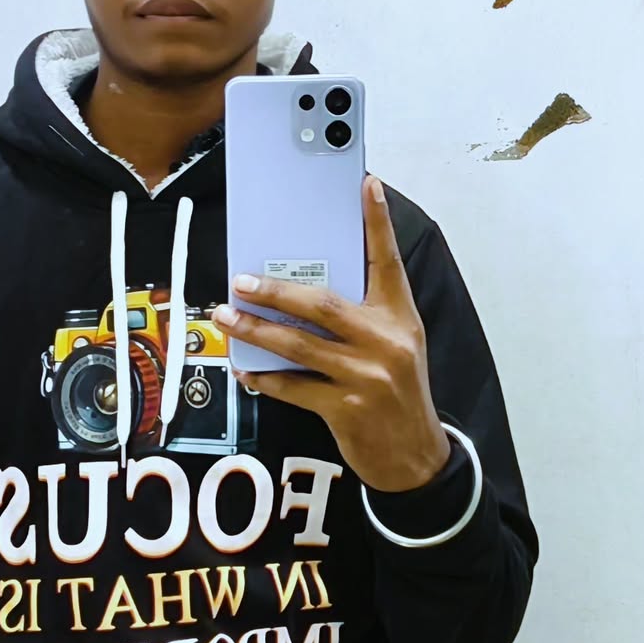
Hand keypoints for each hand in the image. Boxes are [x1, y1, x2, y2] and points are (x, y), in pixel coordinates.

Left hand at [212, 175, 450, 492]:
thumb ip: (362, 315)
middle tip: (241, 280)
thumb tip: (305, 287)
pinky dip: (264, 378)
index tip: (366, 185)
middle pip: (322, 304)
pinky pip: (293, 387)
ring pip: (298, 345)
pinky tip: (244, 369)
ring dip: (255, 330)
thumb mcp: (396, 344)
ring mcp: (366, 377)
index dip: (377, 221)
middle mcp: (386, 342)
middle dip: (275, 290)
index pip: (387, 260)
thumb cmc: (399, 392)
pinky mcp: (347, 409)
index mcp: (400, 317)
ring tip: (226, 316)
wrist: (417, 457)